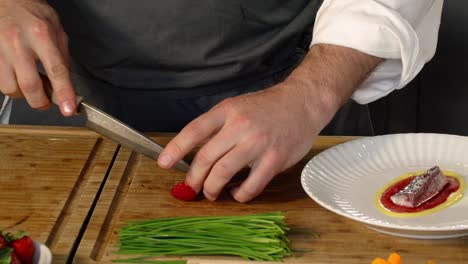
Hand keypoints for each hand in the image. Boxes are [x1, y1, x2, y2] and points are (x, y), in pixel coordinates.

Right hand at [0, 0, 74, 114]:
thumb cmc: (32, 14)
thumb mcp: (57, 30)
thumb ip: (62, 58)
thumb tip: (66, 85)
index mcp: (42, 35)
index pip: (56, 70)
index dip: (63, 93)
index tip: (68, 109)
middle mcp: (18, 42)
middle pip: (29, 86)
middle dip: (40, 102)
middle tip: (46, 102)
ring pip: (10, 88)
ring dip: (23, 94)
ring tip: (30, 85)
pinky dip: (10, 85)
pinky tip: (17, 75)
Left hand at [158, 44, 381, 202]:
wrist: (302, 103)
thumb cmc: (267, 107)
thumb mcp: (237, 106)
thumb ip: (217, 126)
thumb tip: (194, 151)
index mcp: (227, 110)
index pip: (194, 131)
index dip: (175, 149)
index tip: (163, 164)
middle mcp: (240, 126)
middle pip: (205, 157)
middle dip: (193, 178)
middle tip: (191, 186)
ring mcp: (258, 143)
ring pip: (224, 173)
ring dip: (212, 188)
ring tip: (210, 192)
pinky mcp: (275, 159)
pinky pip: (251, 185)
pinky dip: (240, 194)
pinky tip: (237, 193)